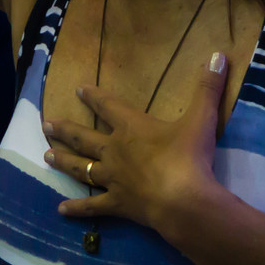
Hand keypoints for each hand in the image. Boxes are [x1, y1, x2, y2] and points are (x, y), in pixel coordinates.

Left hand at [44, 52, 227, 237]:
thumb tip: (219, 54)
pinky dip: (76, 208)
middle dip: (65, 129)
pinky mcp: (116, 205)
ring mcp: (113, 179)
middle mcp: (116, 151)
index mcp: (132, 127)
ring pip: (82, 168)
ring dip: (64, 161)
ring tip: (46, 156)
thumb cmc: (188, 156)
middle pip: (84, 138)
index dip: (94, 97)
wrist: (182, 200)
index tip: (78, 89)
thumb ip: (208, 87)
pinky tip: (60, 210)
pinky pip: (92, 207)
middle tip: (45, 124)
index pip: (108, 107)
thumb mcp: (201, 118)